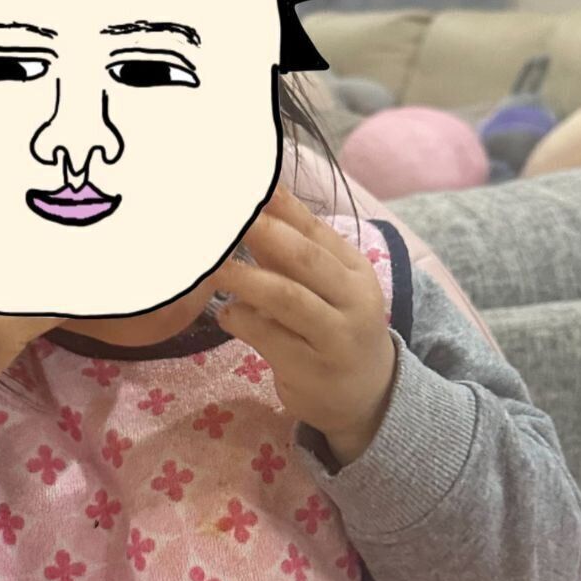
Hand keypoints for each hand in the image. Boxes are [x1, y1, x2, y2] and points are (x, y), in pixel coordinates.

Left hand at [215, 186, 397, 464]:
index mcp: (355, 269)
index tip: (242, 185)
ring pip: (287, 298)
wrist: (368, 394)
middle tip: (221, 218)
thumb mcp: (325, 288)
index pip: (315, 229)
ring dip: (245, 278)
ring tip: (211, 266)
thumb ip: (290, 254)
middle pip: (304, 258)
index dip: (279, 205)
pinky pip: (271, 338)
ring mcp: (336, 337)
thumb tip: (247, 207)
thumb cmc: (335, 328)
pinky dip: (242, 320)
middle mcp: (353, 299)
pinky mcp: (312, 370)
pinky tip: (225, 313)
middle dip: (261, 232)